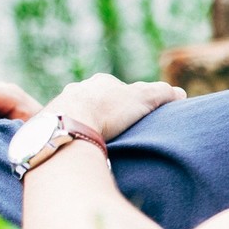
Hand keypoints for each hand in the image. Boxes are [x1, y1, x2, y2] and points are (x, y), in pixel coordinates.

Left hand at [42, 73, 185, 140]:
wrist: (70, 126)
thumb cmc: (108, 110)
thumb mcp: (145, 98)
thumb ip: (164, 93)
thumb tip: (180, 93)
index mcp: (101, 81)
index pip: (119, 89)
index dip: (130, 103)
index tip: (136, 117)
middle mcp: (77, 89)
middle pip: (96, 100)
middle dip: (106, 113)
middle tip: (117, 131)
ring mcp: (60, 106)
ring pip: (79, 114)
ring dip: (88, 124)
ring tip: (98, 141)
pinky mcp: (48, 124)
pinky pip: (66, 128)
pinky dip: (74, 136)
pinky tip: (80, 146)